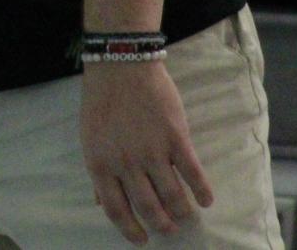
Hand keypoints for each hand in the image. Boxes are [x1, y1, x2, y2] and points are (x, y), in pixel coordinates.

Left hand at [81, 61, 213, 242]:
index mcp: (100, 165)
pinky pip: (192, 173)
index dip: (130, 230)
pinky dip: (202, 191)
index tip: (142, 239)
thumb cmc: (102, 101)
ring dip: (181, 213)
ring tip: (186, 217)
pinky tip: (206, 200)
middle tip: (170, 230)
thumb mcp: (90, 138)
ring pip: (172, 197)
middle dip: (161, 225)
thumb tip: (100, 202)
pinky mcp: (175, 138)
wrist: (121, 65)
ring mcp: (152, 152)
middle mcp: (126, 164)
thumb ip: (97, 172)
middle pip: (148, 208)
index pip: (116, 210)